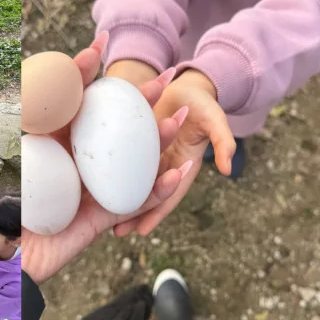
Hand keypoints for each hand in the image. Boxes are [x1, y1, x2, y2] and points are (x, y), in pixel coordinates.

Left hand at [20, 31, 192, 283]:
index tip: (101, 43)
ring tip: (180, 118)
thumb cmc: (6, 203)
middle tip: (168, 77)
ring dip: (161, 140)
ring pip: (135, 160)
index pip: (75, 102)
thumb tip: (48, 69)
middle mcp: (76, 162)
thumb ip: (32, 108)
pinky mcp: (104, 217)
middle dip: (143, 102)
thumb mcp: (17, 150)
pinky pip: (137, 200)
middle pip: (116, 127)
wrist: (7, 254)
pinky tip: (179, 169)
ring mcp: (93, 188)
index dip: (87, 73)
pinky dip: (160, 187)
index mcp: (52, 143)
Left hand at [112, 69, 235, 236]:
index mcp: (181, 165)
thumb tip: (227, 169)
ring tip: (98, 216)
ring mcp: (148, 155)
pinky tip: (92, 182)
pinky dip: (109, 172)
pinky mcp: (134, 143)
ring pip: (130, 180)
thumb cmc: (202, 101)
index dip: (155, 214)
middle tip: (115, 233)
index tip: (142, 232)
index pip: (167, 195)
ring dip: (117, 196)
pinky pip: (121, 161)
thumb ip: (224, 141)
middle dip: (132, 214)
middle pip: (145, 193)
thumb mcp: (214, 119)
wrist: (184, 86)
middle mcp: (162, 164)